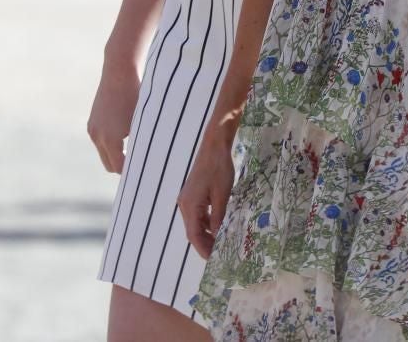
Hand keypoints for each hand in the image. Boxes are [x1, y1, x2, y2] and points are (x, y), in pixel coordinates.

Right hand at [86, 62, 140, 174]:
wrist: (119, 73)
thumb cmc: (137, 96)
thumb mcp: (142, 121)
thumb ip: (142, 142)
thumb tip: (150, 160)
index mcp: (110, 139)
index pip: (119, 167)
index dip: (131, 172)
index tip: (145, 172)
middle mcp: (97, 136)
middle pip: (109, 164)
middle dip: (123, 166)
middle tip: (141, 165)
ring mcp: (92, 129)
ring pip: (104, 152)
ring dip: (116, 154)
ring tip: (134, 150)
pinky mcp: (92, 122)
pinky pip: (101, 141)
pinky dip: (111, 143)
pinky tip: (125, 135)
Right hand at [178, 130, 235, 259]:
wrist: (214, 146)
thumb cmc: (219, 169)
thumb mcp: (222, 196)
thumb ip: (219, 217)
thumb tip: (219, 236)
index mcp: (190, 206)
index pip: (193, 235)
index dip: (203, 249)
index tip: (213, 260)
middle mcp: (185, 205)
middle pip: (193, 231)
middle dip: (205, 244)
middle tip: (219, 255)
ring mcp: (188, 199)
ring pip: (196, 223)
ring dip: (207, 234)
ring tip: (221, 244)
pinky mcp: (193, 194)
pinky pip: (198, 214)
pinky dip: (207, 223)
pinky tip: (219, 227)